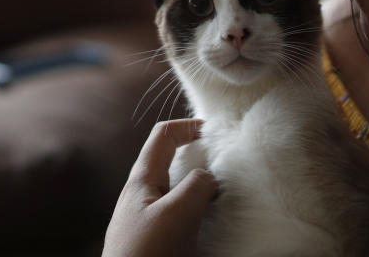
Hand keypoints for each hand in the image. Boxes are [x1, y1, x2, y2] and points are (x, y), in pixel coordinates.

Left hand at [102, 119, 218, 256]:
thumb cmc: (147, 254)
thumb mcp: (177, 213)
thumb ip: (197, 185)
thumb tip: (208, 178)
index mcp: (141, 180)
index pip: (163, 136)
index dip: (188, 126)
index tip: (216, 133)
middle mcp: (141, 197)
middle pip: (171, 164)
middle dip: (199, 161)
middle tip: (226, 169)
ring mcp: (146, 221)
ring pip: (177, 193)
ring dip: (200, 191)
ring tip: (225, 199)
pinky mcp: (153, 244)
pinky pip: (178, 219)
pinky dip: (197, 215)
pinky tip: (211, 227)